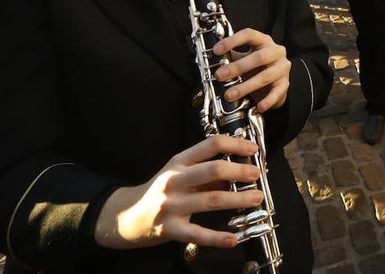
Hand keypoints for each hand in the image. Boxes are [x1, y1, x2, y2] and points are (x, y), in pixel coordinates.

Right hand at [94, 135, 263, 249]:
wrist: (127, 216)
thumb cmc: (160, 191)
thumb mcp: (179, 174)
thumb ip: (206, 173)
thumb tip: (239, 171)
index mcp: (179, 162)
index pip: (210, 145)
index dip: (235, 145)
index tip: (252, 149)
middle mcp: (175, 180)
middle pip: (213, 170)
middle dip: (240, 171)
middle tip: (257, 174)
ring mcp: (172, 205)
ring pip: (211, 200)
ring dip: (238, 199)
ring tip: (256, 198)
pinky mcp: (170, 229)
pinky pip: (198, 233)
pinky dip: (218, 238)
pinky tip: (233, 239)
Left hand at [212, 29, 290, 112]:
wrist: (273, 82)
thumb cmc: (255, 67)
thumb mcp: (243, 58)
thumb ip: (229, 57)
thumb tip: (208, 61)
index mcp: (263, 41)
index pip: (249, 35)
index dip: (232, 41)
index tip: (216, 50)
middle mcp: (275, 52)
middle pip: (259, 57)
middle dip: (237, 67)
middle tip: (220, 76)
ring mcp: (282, 68)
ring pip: (265, 76)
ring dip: (246, 86)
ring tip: (229, 95)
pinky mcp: (285, 84)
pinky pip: (276, 92)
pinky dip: (267, 100)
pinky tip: (259, 107)